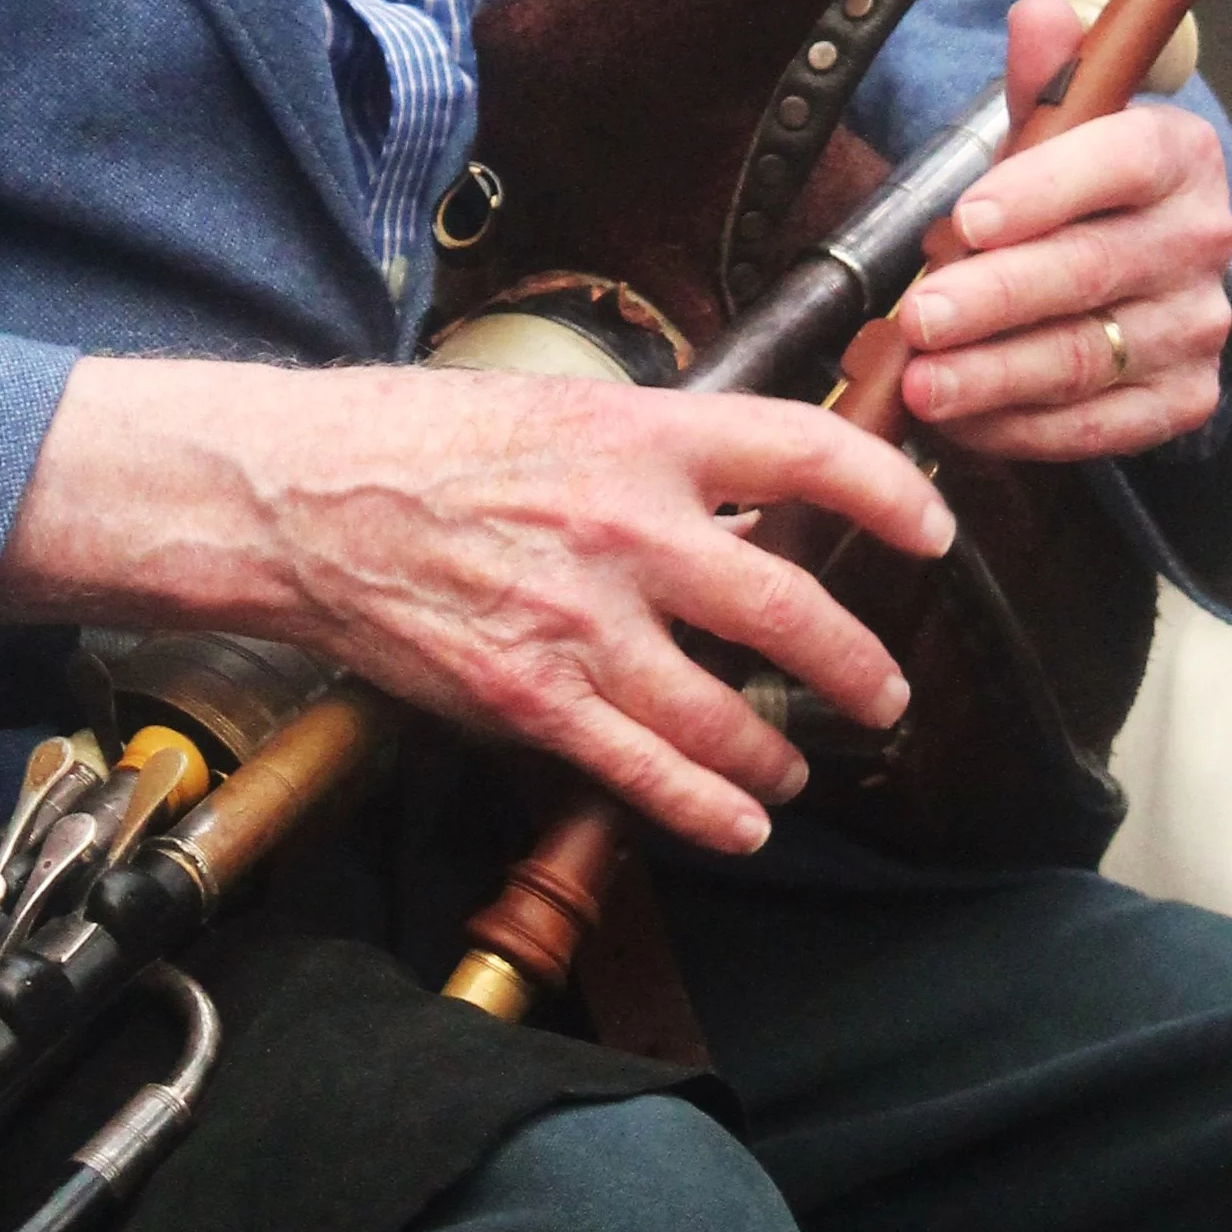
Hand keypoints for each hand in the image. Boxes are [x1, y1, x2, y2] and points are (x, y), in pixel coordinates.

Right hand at [0, 352, 955, 853]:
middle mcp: (626, 524)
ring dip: (778, 752)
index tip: (932, 529)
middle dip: (854, 664)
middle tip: (881, 692)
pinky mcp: (528, 695)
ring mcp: (579, 618)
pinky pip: (644, 769)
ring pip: (724, 710)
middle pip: (788, 605)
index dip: (889, 492)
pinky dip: (708, 807)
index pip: (805, 450)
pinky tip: (740, 822)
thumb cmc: (418, 440)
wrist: (299, 494)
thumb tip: (745, 496)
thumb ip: (655, 452)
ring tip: (797, 768)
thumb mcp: (558, 409)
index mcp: (640, 433)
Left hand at [894, 0, 1231, 461]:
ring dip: (995, 376)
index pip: (1119, 164)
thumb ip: (1043, 74)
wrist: (1128, 253)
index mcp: (1177, 155)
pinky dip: (1022, 428)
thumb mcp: (1053, 120)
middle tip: (920, 316)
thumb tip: (1040, 12)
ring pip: (1088, 355)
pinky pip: (1099, 427)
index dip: (1042, 192)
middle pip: (1091, 271)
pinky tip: (959, 422)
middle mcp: (1202, 240)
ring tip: (922, 382)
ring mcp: (1198, 327)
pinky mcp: (1183, 398)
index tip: (968, 217)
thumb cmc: (1074, 182)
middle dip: (995, 298)